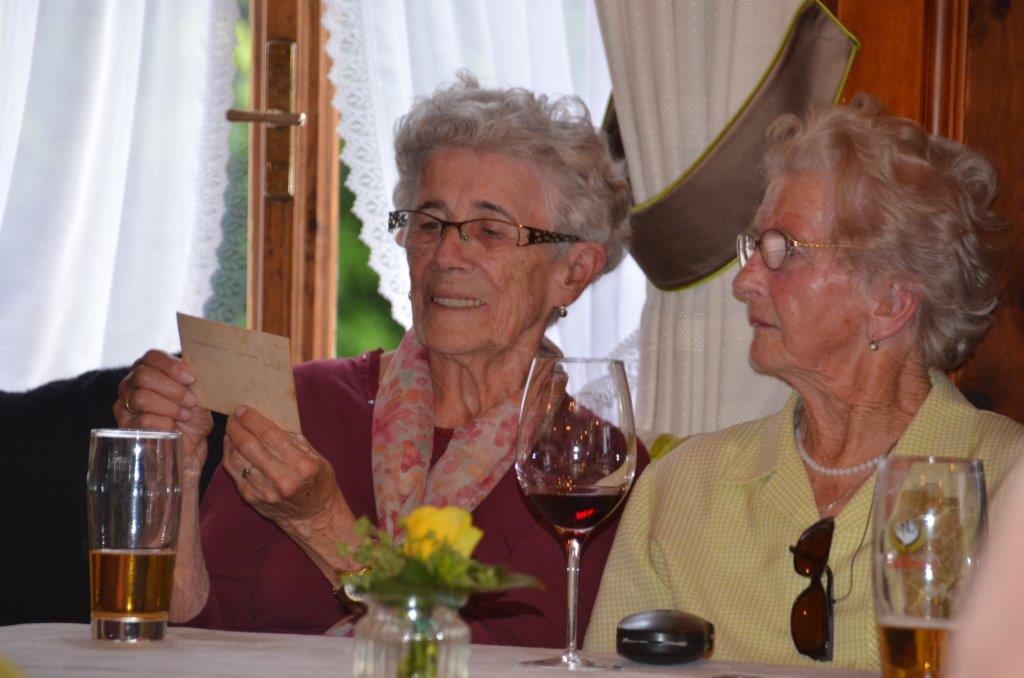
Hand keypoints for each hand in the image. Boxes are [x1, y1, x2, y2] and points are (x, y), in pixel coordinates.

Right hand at [114, 349, 212, 483]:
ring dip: (169, 407)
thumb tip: (196, 367)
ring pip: (141, 397)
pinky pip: (142, 420)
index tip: (191, 379)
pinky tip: (174, 426)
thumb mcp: (198, 392)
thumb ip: (193, 377)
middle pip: (144, 376)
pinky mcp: (125, 426)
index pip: (152, 357)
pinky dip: (163, 422)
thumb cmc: (193, 413)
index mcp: (148, 368)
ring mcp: (123, 404)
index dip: (172, 366)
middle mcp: (130, 383)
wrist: (191, 443)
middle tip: (191, 401)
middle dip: (173, 389)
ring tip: (185, 415)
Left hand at [223, 405, 347, 527]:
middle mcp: (282, 479)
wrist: (314, 518)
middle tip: (233, 416)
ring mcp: (265, 492)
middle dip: (237, 427)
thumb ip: (294, 440)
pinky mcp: (253, 499)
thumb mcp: (316, 458)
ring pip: (237, 459)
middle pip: (250, 446)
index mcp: (302, 465)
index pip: (271, 435)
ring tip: (231, 429)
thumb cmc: (318, 483)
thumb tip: (269, 420)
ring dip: (230, 441)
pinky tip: (231, 447)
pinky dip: (230, 457)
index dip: (253, 420)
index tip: (243, 409)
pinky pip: (235, 473)